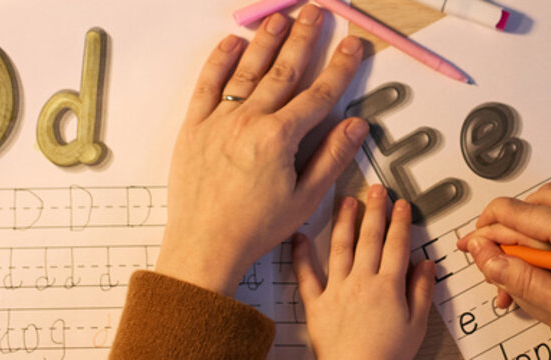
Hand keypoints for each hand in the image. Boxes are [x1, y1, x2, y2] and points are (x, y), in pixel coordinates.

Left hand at [155, 5, 368, 295]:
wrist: (204, 244)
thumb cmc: (253, 227)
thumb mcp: (304, 198)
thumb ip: (331, 157)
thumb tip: (356, 126)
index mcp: (279, 138)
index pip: (319, 94)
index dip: (339, 68)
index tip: (352, 46)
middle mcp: (249, 121)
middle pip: (284, 71)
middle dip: (304, 39)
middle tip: (315, 13)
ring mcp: (219, 120)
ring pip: (247, 70)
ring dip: (266, 41)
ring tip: (281, 18)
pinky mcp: (194, 126)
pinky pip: (208, 84)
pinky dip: (220, 60)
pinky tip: (232, 42)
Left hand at [293, 185, 434, 359]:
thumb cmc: (385, 355)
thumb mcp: (416, 325)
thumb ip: (421, 292)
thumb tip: (426, 266)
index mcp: (388, 286)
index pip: (396, 244)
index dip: (400, 221)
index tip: (401, 205)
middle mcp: (362, 282)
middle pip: (370, 238)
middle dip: (374, 211)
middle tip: (376, 191)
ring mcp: (337, 290)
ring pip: (340, 248)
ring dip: (344, 222)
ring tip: (346, 202)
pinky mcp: (316, 304)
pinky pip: (306, 276)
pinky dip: (301, 256)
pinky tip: (299, 238)